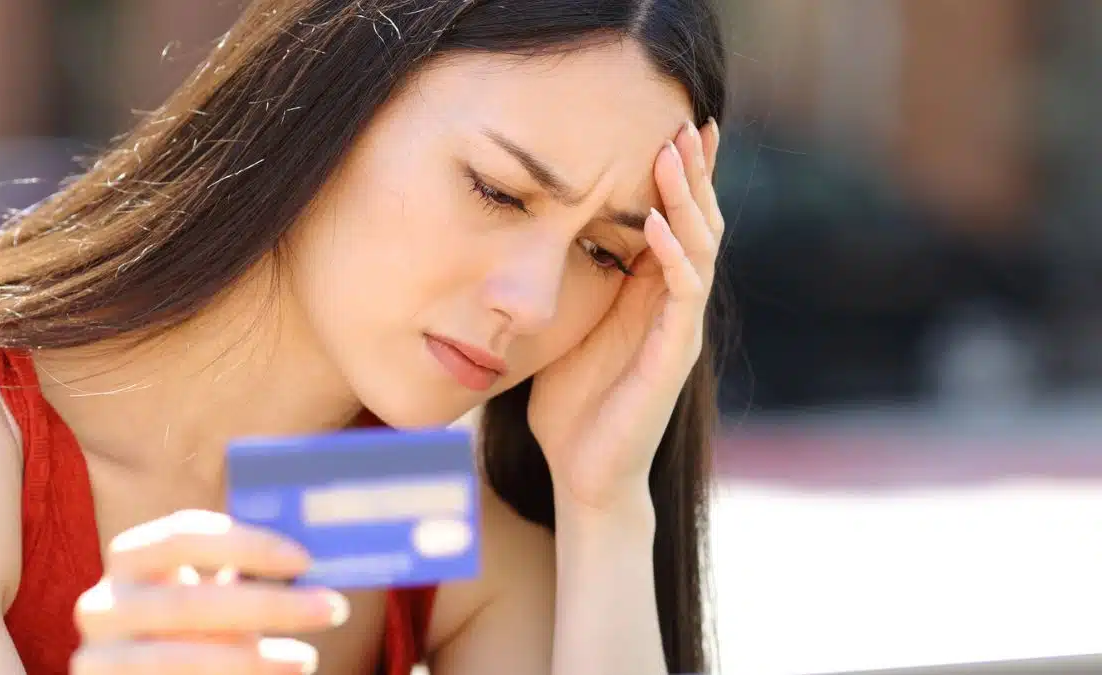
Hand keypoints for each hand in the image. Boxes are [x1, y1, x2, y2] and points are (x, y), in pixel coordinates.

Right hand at [72, 510, 347, 674]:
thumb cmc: (200, 626)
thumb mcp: (214, 591)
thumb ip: (248, 571)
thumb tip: (320, 553)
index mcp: (131, 558)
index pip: (182, 534)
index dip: (245, 543)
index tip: (304, 559)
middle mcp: (102, 605)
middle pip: (191, 602)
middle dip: (270, 606)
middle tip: (332, 608)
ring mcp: (100, 659)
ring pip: (183, 660)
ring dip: (253, 660)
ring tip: (307, 659)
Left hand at [529, 119, 721, 514]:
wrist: (583, 473)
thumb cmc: (572, 404)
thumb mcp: (567, 325)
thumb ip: (572, 282)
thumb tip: (540, 233)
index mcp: (647, 294)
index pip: (673, 220)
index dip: (678, 176)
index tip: (672, 123)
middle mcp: (672, 305)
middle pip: (698, 223)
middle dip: (693, 173)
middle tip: (688, 121)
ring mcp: (678, 329)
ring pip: (700, 249)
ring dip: (689, 201)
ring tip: (675, 154)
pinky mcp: (673, 357)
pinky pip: (683, 297)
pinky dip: (674, 257)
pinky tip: (661, 225)